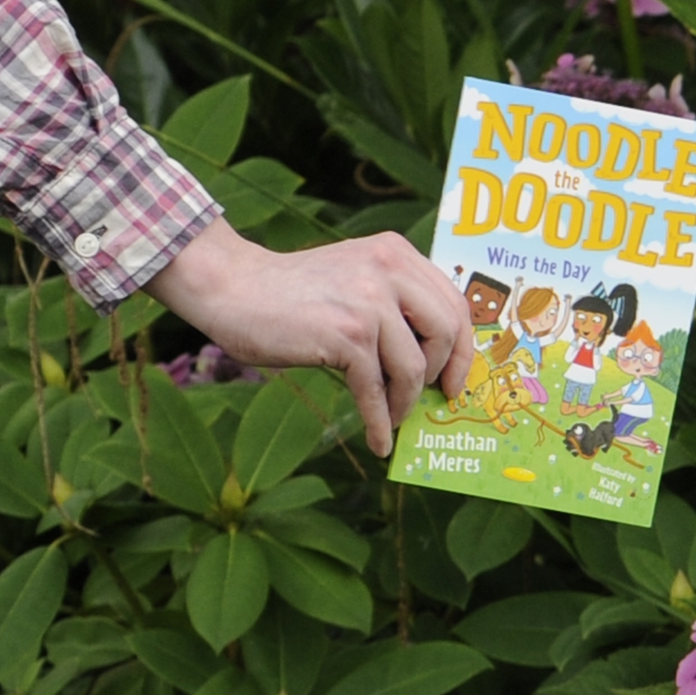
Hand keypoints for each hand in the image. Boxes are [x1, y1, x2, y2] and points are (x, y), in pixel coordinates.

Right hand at [152, 222, 471, 453]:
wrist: (231, 287)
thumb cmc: (293, 293)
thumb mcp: (356, 276)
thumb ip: (395, 300)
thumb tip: (436, 362)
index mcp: (397, 253)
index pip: (455, 303)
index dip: (464, 347)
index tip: (458, 378)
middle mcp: (389, 270)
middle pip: (446, 334)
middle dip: (445, 374)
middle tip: (435, 400)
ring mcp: (369, 302)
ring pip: (414, 367)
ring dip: (406, 402)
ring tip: (395, 419)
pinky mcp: (347, 335)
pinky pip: (377, 389)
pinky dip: (380, 421)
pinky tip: (379, 440)